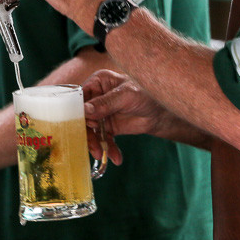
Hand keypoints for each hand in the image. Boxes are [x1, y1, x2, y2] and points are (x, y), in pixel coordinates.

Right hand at [82, 69, 200, 163]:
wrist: (161, 111)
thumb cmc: (147, 93)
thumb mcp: (126, 96)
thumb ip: (106, 103)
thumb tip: (84, 109)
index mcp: (98, 82)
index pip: (80, 97)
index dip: (78, 112)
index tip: (84, 125)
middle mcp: (96, 97)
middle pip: (82, 116)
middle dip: (87, 133)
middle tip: (94, 147)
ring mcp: (101, 113)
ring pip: (90, 130)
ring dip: (96, 144)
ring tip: (102, 154)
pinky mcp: (108, 127)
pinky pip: (102, 139)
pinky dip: (108, 148)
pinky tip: (116, 157)